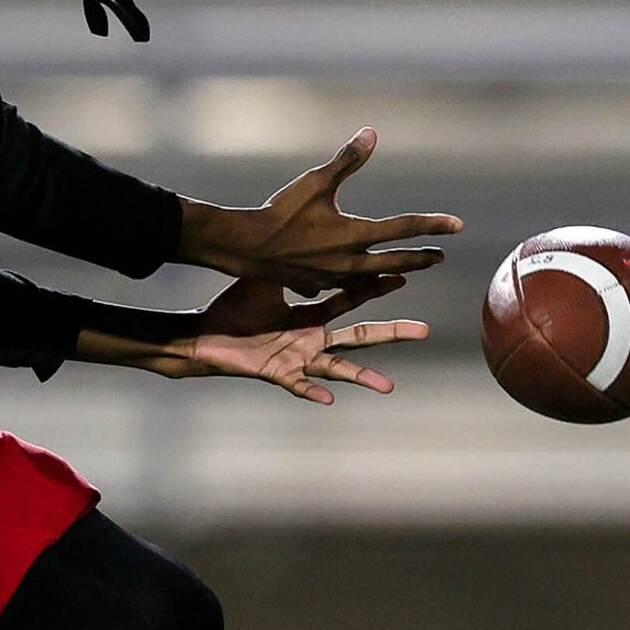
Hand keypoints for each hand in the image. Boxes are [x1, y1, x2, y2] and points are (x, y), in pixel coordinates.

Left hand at [144, 273, 429, 404]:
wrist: (206, 337)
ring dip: (362, 377)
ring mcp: (298, 359)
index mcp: (310, 318)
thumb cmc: (234, 311)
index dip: (374, 288)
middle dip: (391, 333)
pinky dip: (311, 392)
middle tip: (424, 330)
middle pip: (358, 336)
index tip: (403, 274)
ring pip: (336, 368)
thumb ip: (285, 263)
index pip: (350, 300)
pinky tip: (329, 399)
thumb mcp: (264, 283)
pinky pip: (297, 385)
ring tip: (388, 386)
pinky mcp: (277, 373)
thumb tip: (297, 230)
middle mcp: (311, 340)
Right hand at [175, 127, 461, 288]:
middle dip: (419, 258)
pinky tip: (353, 281)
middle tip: (438, 256)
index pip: (403, 228)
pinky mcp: (314, 286)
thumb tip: (371, 133)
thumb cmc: (280, 212)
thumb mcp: (315, 182)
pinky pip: (342, 287)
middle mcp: (349, 261)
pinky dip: (355, 283)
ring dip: (391, 274)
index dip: (432, 225)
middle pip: (394, 262)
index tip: (457, 225)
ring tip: (403, 272)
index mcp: (354, 235)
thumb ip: (346, 160)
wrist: (245, 247)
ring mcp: (332, 278)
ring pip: (371, 280)